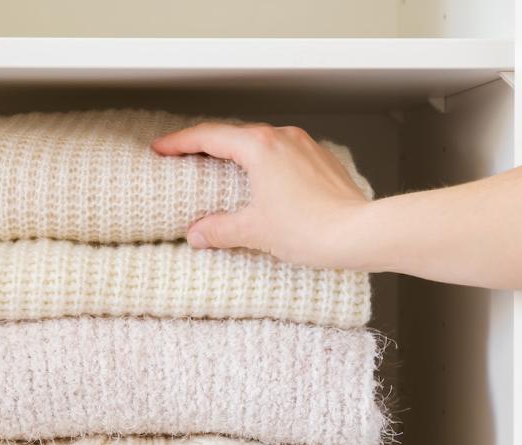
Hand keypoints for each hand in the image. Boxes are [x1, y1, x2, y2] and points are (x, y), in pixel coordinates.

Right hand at [152, 123, 372, 269]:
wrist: (360, 233)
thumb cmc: (312, 227)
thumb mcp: (254, 230)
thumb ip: (220, 229)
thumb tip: (199, 232)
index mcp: (259, 147)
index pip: (208, 136)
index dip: (180, 142)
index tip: (162, 148)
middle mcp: (283, 138)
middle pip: (234, 135)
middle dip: (206, 146)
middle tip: (184, 157)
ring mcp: (305, 147)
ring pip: (260, 143)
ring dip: (237, 154)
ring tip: (220, 170)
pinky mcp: (321, 161)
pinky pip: (283, 155)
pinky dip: (264, 163)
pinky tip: (261, 183)